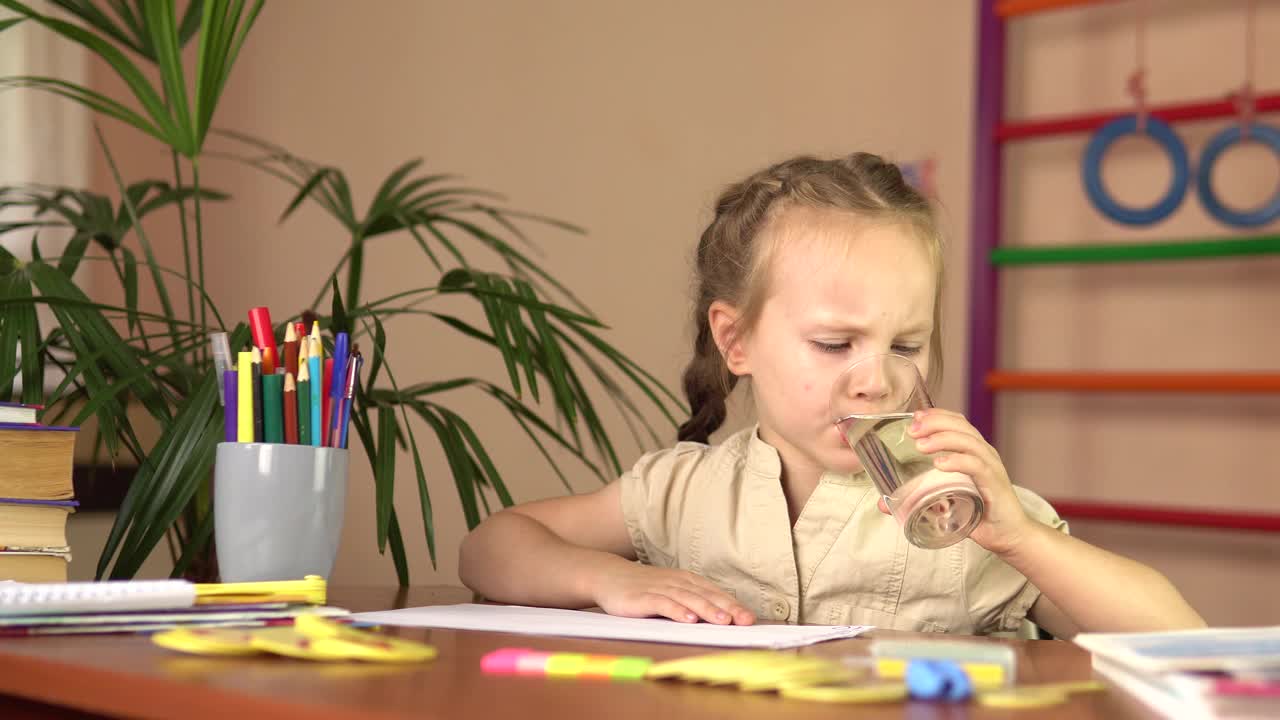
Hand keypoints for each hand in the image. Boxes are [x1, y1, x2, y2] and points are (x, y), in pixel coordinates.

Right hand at [589, 562, 755, 624]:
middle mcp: (677, 582)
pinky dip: (677, 611)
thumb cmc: (644, 587)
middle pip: (706, 596)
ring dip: (707, 610)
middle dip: (728, 608)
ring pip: (688, 599)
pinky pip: (663, 604)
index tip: (750, 618)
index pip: (714, 593)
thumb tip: (720, 616)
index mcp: (686, 581)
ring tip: (724, 621)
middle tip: (745, 620)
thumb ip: (692, 600)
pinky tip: (689, 619)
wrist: (608, 576)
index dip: (733, 605)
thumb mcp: (671, 590)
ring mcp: (660, 589)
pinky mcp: (643, 597)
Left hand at [899, 408, 1031, 555]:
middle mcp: (985, 454)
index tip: (915, 416)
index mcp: (975, 452)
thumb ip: (917, 500)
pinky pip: (977, 466)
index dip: (937, 415)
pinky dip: (957, 461)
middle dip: (934, 423)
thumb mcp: (945, 502)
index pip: (958, 423)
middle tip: (912, 430)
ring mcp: (991, 468)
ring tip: (921, 445)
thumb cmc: (979, 515)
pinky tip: (940, 463)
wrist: (1009, 536)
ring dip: (942, 440)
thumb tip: (883, 505)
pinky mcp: (995, 485)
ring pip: (968, 442)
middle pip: (961, 427)